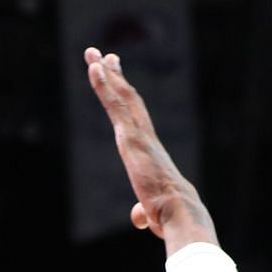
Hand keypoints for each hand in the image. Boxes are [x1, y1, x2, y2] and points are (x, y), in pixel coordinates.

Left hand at [84, 47, 216, 244]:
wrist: (179, 213)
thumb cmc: (171, 216)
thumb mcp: (152, 212)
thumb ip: (143, 211)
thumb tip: (140, 218)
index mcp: (149, 151)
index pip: (135, 119)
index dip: (126, 97)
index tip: (119, 78)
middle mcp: (145, 137)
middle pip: (128, 99)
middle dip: (115, 76)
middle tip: (105, 56)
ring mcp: (138, 135)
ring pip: (121, 96)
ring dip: (106, 73)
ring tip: (92, 53)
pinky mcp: (131, 138)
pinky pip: (114, 105)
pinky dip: (104, 84)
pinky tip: (95, 67)